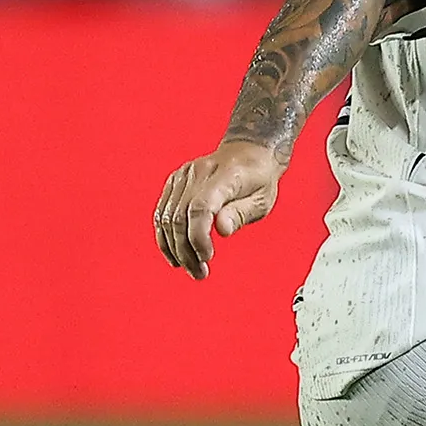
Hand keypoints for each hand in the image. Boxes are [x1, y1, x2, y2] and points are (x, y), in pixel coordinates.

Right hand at [154, 139, 284, 279]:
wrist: (248, 152)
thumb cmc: (259, 178)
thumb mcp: (262, 200)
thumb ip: (241, 214)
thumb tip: (221, 230)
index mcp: (224, 176)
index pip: (201, 208)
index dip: (199, 237)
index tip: (207, 257)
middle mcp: (198, 173)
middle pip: (180, 217)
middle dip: (186, 250)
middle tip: (199, 273)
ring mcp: (183, 176)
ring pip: (167, 217)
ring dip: (174, 248)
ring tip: (190, 268)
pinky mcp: (174, 182)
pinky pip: (163, 212)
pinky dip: (165, 236)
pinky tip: (175, 254)